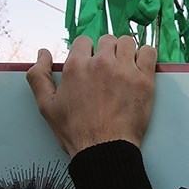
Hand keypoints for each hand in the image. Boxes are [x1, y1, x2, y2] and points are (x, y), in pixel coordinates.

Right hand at [26, 34, 156, 157]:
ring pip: (127, 43)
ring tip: (125, 67)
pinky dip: (145, 55)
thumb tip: (42, 53)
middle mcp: (101, 63)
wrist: (105, 149)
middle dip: (107, 51)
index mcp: (76, 66)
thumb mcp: (46, 106)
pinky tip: (141, 66)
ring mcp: (125, 71)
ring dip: (126, 51)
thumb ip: (39, 76)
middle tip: (109, 69)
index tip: (91, 65)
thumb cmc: (76, 131)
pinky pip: (149, 53)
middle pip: (107, 40)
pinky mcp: (144, 81)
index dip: (87, 52)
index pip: (84, 41)